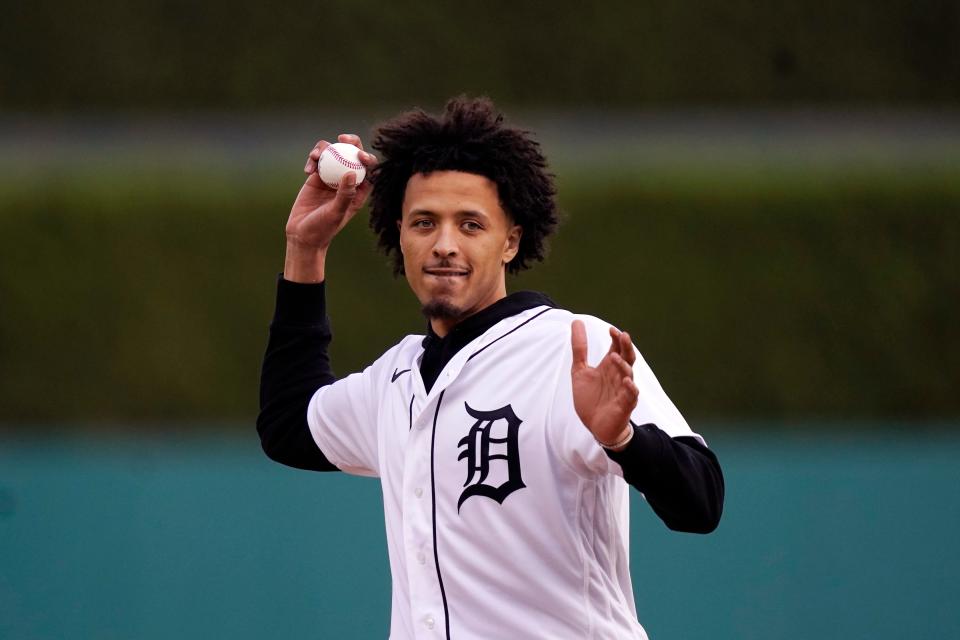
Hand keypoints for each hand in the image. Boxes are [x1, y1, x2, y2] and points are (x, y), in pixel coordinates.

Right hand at [283, 134, 377, 281]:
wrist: (303, 234)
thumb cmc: (323, 228)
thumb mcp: (336, 212)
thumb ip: (345, 194)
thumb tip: (351, 173)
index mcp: (359, 190)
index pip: (369, 170)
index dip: (368, 158)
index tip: (360, 155)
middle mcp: (347, 181)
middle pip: (353, 155)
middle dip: (351, 142)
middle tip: (342, 138)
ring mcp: (332, 176)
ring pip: (334, 153)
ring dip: (326, 148)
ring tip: (316, 156)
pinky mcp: (317, 175)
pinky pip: (317, 159)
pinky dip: (313, 159)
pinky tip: (307, 170)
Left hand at [570, 320, 639, 449]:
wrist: (595, 426)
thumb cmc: (590, 398)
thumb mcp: (580, 370)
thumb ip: (579, 348)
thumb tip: (576, 321)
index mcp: (610, 367)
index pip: (617, 348)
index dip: (616, 338)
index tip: (611, 330)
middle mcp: (619, 376)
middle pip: (627, 357)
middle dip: (626, 346)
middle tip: (623, 335)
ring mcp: (624, 390)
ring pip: (629, 374)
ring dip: (623, 365)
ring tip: (615, 357)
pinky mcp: (625, 405)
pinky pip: (631, 395)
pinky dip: (630, 388)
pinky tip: (627, 381)